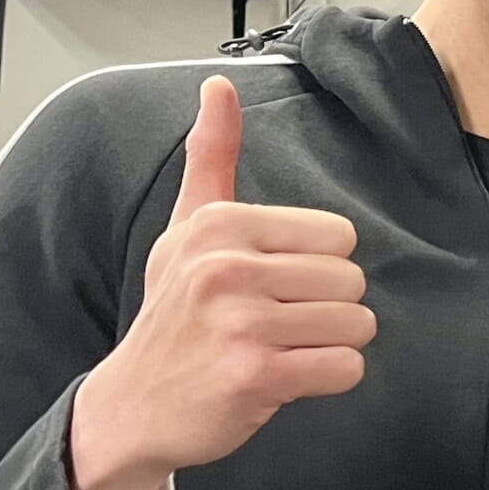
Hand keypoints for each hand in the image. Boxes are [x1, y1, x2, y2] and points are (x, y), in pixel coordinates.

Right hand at [68, 75, 373, 489]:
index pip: (339, 236)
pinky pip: (346, 368)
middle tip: (277, 325)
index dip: (319, 266)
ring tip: (280, 349)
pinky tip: (287, 378)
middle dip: (328, 309)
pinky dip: (329, 378)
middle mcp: (227, 267)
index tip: (273, 286)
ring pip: (357, 325)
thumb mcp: (186, 229)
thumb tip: (219, 84)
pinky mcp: (256, 376)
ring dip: (329, 345)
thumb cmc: (174, 313)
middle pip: (352, 280)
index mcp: (220, 224)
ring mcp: (241, 323)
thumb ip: (211, 158)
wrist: (131, 405)